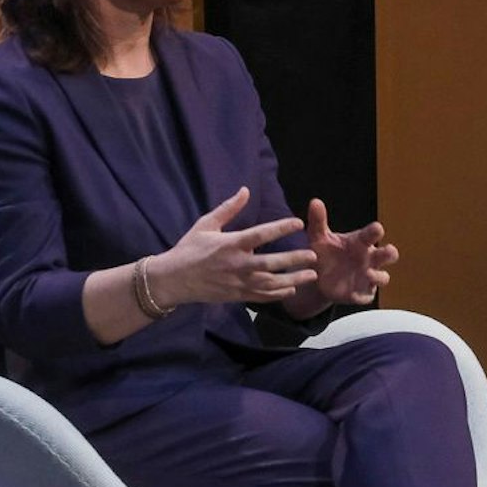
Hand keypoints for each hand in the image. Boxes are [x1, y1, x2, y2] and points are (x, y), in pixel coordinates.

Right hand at [154, 188, 317, 305]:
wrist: (173, 280)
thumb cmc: (189, 249)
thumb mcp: (205, 224)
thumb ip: (228, 208)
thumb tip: (245, 190)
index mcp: (230, 244)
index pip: (261, 234)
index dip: (281, 227)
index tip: (298, 222)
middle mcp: (237, 264)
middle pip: (271, 262)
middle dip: (294, 259)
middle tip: (313, 255)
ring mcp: (238, 283)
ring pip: (271, 283)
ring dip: (293, 279)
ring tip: (312, 275)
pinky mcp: (237, 296)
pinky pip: (262, 296)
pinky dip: (278, 294)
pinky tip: (292, 289)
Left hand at [304, 198, 399, 305]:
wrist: (318, 279)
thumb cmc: (326, 253)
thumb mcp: (318, 237)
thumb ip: (318, 221)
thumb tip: (314, 201)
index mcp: (360, 242)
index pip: (373, 234)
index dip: (376, 232)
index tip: (376, 230)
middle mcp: (369, 258)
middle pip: (388, 254)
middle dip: (389, 253)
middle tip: (387, 251)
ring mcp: (368, 277)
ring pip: (383, 277)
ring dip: (378, 276)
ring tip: (368, 273)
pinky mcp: (362, 293)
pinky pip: (367, 296)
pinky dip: (362, 295)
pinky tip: (353, 295)